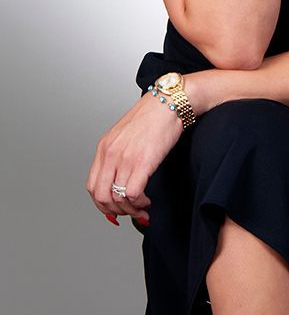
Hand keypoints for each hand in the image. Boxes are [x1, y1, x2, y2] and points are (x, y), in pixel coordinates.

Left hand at [86, 91, 182, 225]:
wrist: (169, 102)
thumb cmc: (153, 116)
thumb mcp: (126, 134)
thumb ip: (119, 155)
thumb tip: (121, 179)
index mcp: (104, 147)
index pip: (92, 186)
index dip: (102, 204)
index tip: (114, 209)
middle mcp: (110, 153)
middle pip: (101, 196)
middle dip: (115, 211)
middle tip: (130, 212)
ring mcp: (125, 158)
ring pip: (116, 199)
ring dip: (130, 210)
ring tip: (142, 207)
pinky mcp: (142, 162)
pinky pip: (132, 193)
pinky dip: (139, 203)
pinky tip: (147, 200)